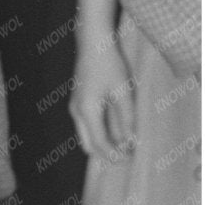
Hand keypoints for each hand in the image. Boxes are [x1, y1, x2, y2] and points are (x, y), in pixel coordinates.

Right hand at [70, 37, 135, 161]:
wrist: (92, 44)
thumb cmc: (109, 64)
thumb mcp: (123, 91)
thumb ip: (126, 117)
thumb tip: (130, 140)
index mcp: (87, 111)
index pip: (100, 143)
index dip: (114, 154)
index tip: (129, 160)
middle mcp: (76, 113)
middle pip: (88, 145)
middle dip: (106, 154)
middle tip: (126, 157)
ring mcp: (75, 108)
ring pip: (86, 136)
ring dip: (102, 144)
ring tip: (123, 145)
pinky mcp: (78, 102)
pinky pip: (86, 126)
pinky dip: (99, 134)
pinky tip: (115, 131)